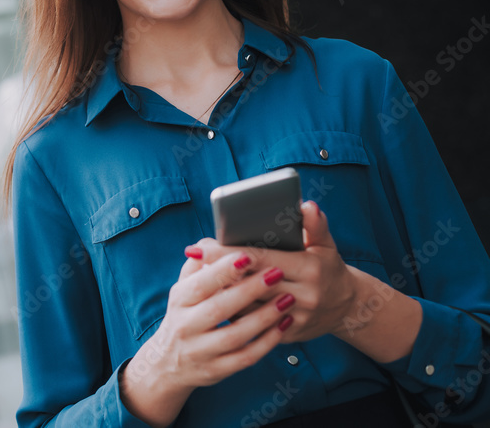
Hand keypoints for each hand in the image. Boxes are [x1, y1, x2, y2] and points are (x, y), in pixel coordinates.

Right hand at [120, 248, 294, 424]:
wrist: (169, 363)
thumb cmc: (185, 315)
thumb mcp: (183, 289)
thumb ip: (199, 265)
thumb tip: (212, 241)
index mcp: (179, 300)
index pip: (200, 283)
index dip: (223, 270)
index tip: (246, 256)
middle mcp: (186, 326)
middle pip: (219, 308)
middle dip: (249, 290)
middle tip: (276, 274)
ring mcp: (201, 350)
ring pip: (235, 335)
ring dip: (263, 317)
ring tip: (286, 299)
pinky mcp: (217, 369)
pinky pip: (246, 357)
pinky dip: (267, 342)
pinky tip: (283, 325)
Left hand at [185, 200, 359, 343]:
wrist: (346, 307)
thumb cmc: (328, 268)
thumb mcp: (326, 245)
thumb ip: (315, 225)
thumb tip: (306, 205)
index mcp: (309, 269)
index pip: (261, 258)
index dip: (229, 252)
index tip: (202, 246)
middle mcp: (303, 296)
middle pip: (250, 282)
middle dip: (219, 270)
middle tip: (194, 258)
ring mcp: (295, 318)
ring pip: (249, 306)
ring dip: (222, 292)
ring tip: (198, 276)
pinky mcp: (288, 335)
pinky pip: (254, 325)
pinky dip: (234, 312)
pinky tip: (215, 300)